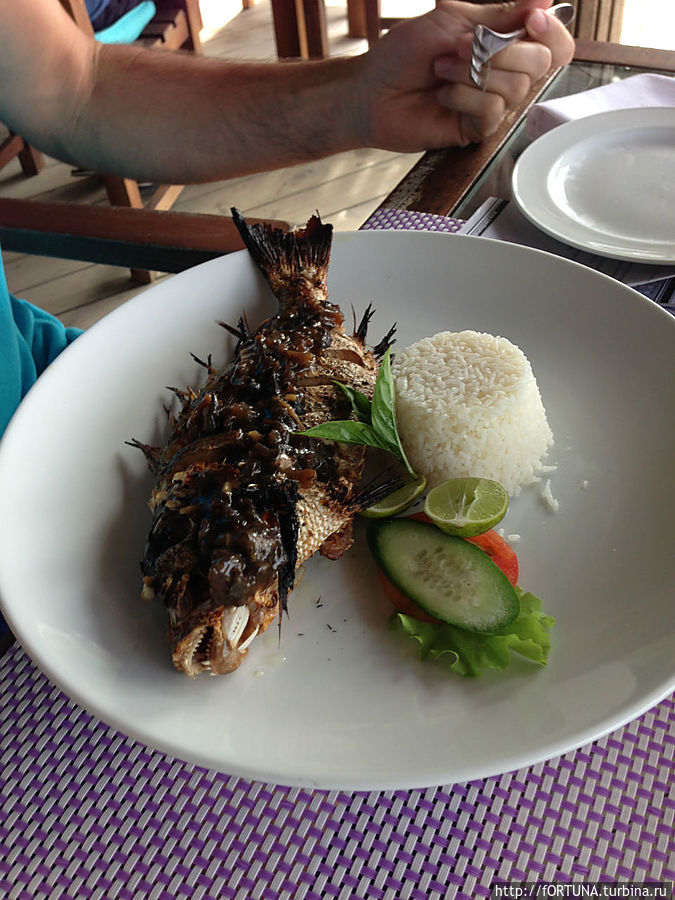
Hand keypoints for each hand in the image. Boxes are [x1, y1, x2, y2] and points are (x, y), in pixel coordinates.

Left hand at [353, 0, 574, 150]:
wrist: (371, 92)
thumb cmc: (403, 54)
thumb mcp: (453, 20)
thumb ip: (501, 15)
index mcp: (503, 42)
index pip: (553, 42)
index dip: (550, 30)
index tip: (531, 20)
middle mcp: (504, 73)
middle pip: (540, 64)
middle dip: (501, 51)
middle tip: (460, 47)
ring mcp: (492, 103)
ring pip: (515, 88)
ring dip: (472, 72)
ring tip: (440, 70)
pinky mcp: (476, 129)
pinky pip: (492, 112)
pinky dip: (464, 97)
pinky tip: (442, 96)